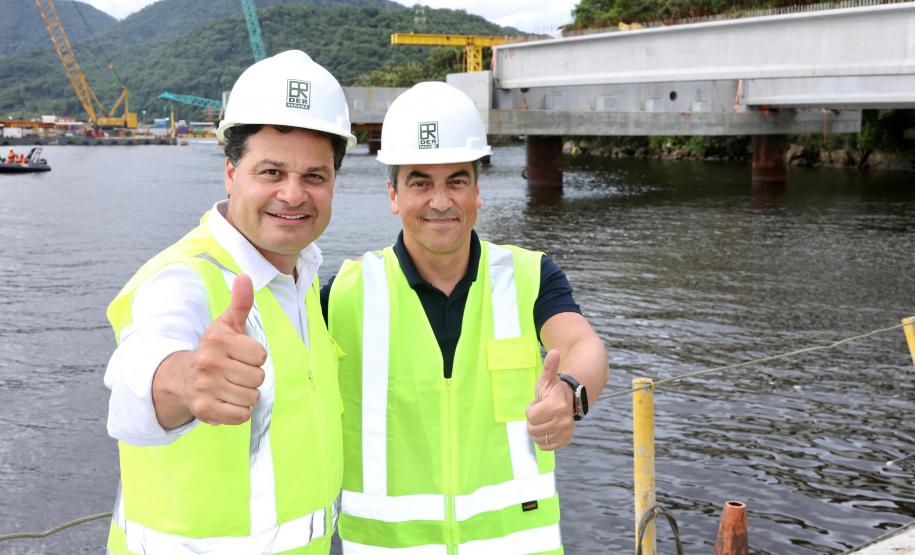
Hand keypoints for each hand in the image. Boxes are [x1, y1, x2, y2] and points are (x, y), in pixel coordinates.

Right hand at [183, 274, 266, 424]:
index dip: (255, 357)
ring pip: (252, 397)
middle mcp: (208, 363)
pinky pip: (241, 415)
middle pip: (258, 378)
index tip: (240, 356)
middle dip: (252, 377)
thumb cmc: (215, 350)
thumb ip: (240, 303)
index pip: (260, 355)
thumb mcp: (227, 325)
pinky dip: (240, 411)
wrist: (184, 378)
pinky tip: (227, 401)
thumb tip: (245, 277)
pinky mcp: (204, 410)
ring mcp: (205, 387)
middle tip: (235, 373)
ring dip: (247, 395)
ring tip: (231, 387)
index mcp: (217, 340)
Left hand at [525, 349, 573, 450]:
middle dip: (533, 419)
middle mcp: (563, 421)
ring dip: (537, 429)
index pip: (531, 415)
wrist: (571, 400)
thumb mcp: (548, 378)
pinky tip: (547, 428)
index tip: (539, 402)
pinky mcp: (565, 441)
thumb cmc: (555, 389)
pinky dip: (543, 439)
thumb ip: (550, 366)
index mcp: (557, 405)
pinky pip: (544, 446)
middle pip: (532, 429)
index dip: (531, 408)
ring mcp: (565, 432)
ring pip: (537, 438)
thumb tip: (554, 352)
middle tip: (542, 411)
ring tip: (545, 419)